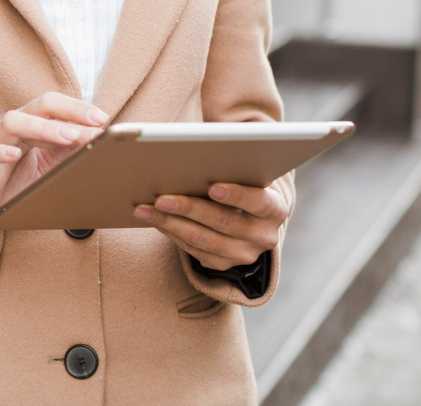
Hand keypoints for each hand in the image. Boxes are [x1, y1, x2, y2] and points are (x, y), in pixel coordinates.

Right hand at [0, 92, 107, 235]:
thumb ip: (69, 153)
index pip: (55, 106)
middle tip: (95, 124)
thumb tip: (100, 146)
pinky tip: (14, 155)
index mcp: (31, 125)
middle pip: (39, 106)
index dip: (79, 108)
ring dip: (43, 128)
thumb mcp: (48, 167)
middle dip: (69, 111)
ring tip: (68, 137)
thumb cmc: (12, 180)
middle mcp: (12, 127)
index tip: (104, 119)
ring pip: (13, 122)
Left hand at [134, 182, 290, 270]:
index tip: (213, 186)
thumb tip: (194, 155)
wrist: (248, 218)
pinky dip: (171, 233)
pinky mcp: (224, 264)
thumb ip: (231, 167)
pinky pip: (194, 251)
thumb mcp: (245, 176)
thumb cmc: (240, 185)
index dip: (237, 195)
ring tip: (145, 209)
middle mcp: (263, 235)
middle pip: (223, 222)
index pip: (259, 201)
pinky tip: (155, 220)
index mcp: (274, 209)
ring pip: (203, 239)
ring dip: (170, 222)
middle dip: (189, 208)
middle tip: (161, 197)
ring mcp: (244, 254)